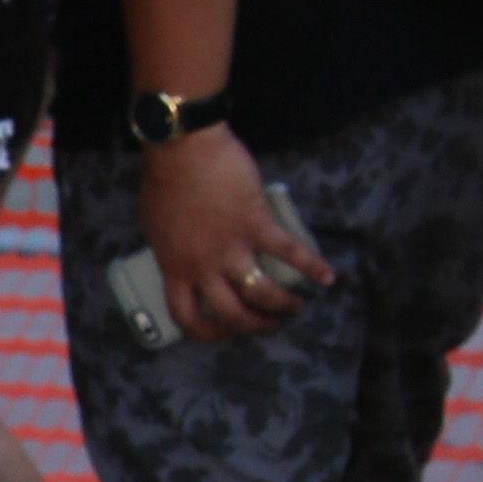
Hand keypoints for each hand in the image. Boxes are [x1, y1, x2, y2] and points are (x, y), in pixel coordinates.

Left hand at [139, 122, 328, 344]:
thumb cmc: (164, 180)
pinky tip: (327, 276)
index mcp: (175, 267)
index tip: (224, 333)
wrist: (182, 148)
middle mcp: (204, 266)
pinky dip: (312, 266)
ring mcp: (232, 247)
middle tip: (269, 324)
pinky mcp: (257, 224)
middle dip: (255, 325)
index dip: (207, 333)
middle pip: (232, 313)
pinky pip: (290, 252)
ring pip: (262, 293)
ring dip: (282, 305)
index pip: (187, 316)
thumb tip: (186, 262)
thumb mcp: (155, 227)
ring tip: (295, 307)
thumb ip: (173, 251)